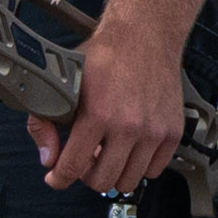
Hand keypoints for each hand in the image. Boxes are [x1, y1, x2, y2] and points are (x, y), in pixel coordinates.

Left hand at [41, 19, 189, 201]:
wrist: (144, 36)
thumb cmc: (106, 56)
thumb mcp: (64, 82)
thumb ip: (45, 120)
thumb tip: (48, 156)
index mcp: (98, 113)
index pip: (72, 166)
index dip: (58, 178)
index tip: (56, 177)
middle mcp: (128, 126)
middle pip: (102, 181)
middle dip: (86, 175)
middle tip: (84, 160)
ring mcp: (153, 131)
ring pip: (129, 181)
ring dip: (114, 173)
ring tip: (107, 154)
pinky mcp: (172, 132)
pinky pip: (154, 171)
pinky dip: (140, 166)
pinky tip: (130, 149)